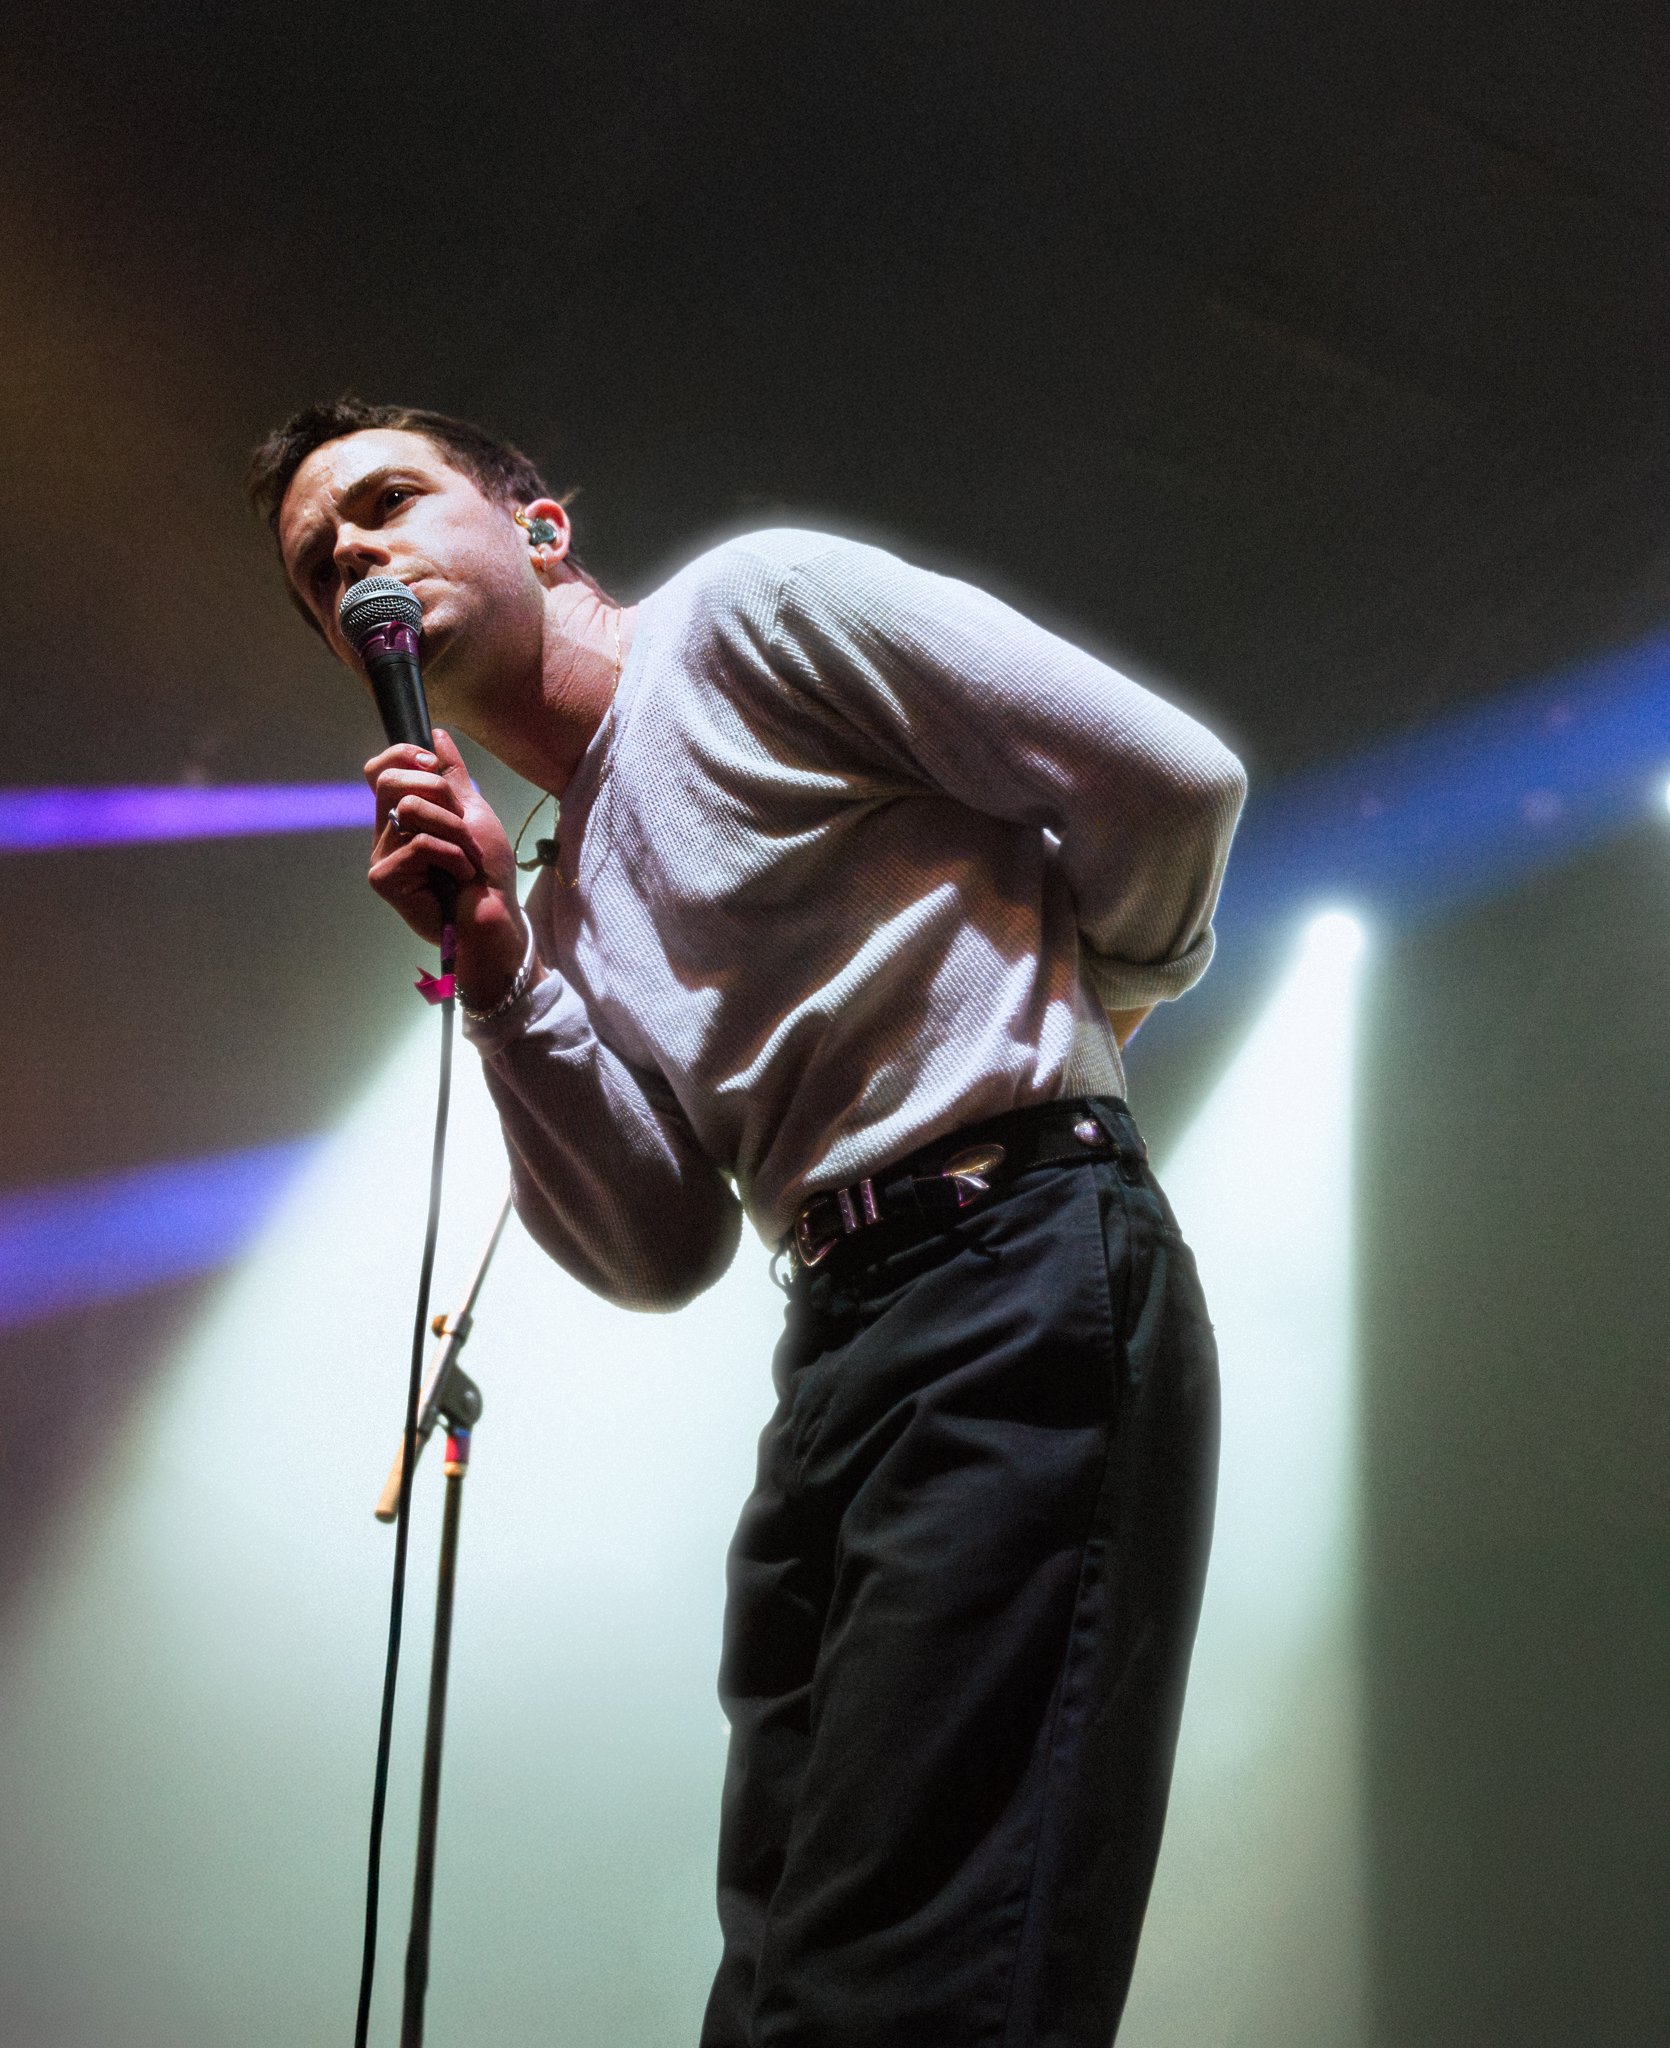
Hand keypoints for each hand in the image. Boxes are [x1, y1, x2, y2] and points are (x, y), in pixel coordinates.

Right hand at [364, 728, 529, 1005]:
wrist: (496, 916)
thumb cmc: (487, 872)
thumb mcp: (473, 812)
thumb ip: (452, 775)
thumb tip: (437, 733)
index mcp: (402, 814)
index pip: (378, 770)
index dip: (400, 755)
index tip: (432, 762)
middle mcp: (385, 833)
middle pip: (387, 782)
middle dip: (437, 794)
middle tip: (462, 826)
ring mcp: (382, 857)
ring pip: (410, 811)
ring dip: (453, 830)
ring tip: (466, 858)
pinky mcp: (384, 879)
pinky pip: (419, 844)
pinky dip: (452, 856)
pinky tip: (461, 878)